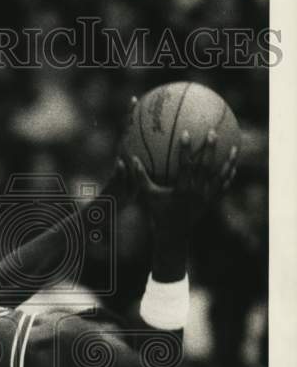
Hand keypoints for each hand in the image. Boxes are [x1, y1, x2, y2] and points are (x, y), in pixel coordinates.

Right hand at [117, 127, 238, 229]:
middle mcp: (196, 193)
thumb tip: (133, 159)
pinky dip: (229, 177)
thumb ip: (141, 178)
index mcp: (181, 190)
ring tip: (235, 147)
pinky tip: (233, 166)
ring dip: (228, 162)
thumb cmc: (159, 213)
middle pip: (205, 167)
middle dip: (209, 149)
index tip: (186, 133)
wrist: (173, 234)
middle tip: (212, 132)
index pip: (185, 166)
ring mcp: (205, 198)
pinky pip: (223, 187)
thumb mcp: (148, 196)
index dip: (185, 150)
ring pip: (220, 177)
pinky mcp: (211, 202)